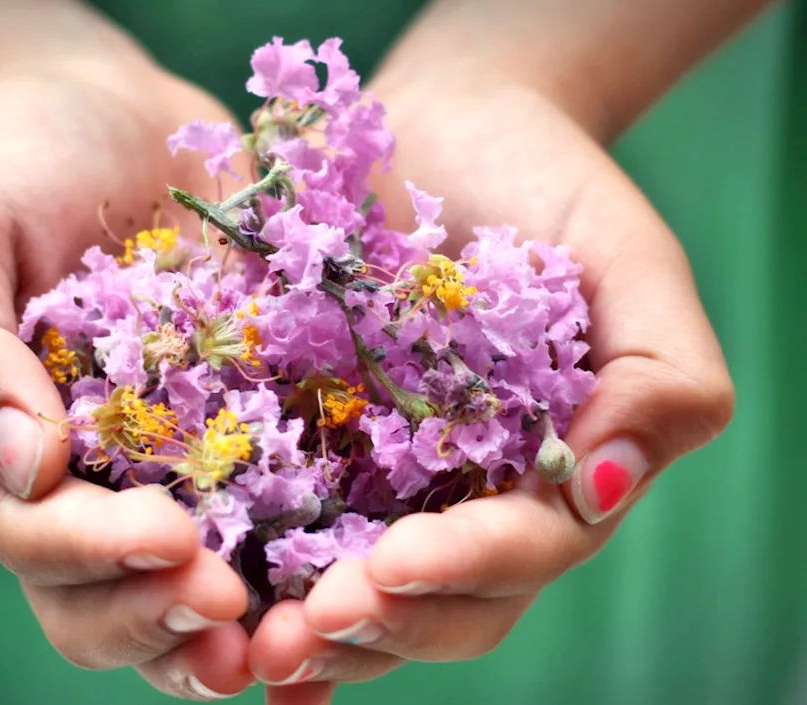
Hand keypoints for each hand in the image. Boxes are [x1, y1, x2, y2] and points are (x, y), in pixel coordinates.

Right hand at [0, 47, 254, 699]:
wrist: (107, 120)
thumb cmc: (12, 165)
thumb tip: (24, 467)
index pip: (32, 538)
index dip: (95, 555)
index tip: (168, 538)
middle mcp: (76, 487)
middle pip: (105, 598)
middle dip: (165, 616)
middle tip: (234, 613)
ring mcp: (161, 470)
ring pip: (184, 589)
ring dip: (231, 630)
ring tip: (291, 639)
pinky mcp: (240, 438)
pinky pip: (268, 519)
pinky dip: (299, 567)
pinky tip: (352, 583)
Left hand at [246, 82, 734, 703]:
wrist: (448, 127)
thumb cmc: (547, 185)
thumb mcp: (629, 261)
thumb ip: (662, 377)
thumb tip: (605, 489)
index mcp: (548, 472)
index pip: (519, 552)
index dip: (462, 572)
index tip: (392, 566)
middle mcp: (467, 495)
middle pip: (438, 601)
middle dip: (377, 624)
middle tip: (302, 630)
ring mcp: (387, 478)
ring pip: (362, 588)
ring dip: (312, 629)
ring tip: (249, 642)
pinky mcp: (313, 444)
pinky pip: (285, 523)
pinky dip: (259, 580)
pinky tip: (213, 605)